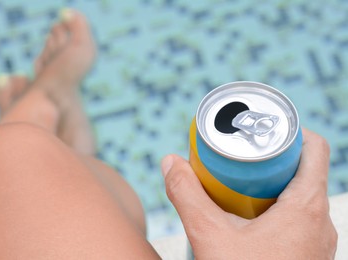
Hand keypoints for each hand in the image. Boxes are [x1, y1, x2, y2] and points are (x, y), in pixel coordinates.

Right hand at [161, 128, 336, 258]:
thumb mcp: (210, 236)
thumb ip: (187, 195)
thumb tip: (170, 162)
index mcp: (308, 206)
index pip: (314, 148)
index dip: (291, 129)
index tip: (262, 127)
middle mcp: (321, 221)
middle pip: (304, 169)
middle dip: (272, 156)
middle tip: (241, 153)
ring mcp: (317, 240)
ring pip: (300, 194)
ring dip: (272, 182)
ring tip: (240, 180)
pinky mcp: (307, 254)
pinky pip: (298, 217)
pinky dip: (275, 205)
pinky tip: (249, 214)